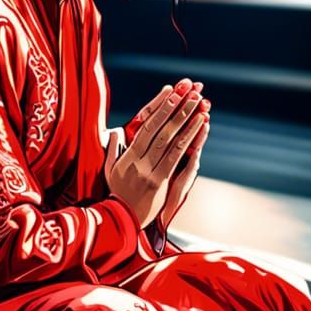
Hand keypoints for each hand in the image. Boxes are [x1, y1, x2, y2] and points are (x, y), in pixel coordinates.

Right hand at [105, 81, 207, 227]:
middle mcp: (139, 161)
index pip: (145, 126)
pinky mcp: (161, 182)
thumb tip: (116, 131)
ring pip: (171, 140)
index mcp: (128, 156)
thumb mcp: (109, 171)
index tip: (169, 91)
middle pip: (160, 129)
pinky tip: (200, 126)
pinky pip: (177, 157)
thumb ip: (113, 150)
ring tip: (199, 103)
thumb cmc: (117, 194)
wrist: (120, 220)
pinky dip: (189, 139)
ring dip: (186, 120)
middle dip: (175, 108)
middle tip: (188, 90)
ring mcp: (150, 171)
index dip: (159, 107)